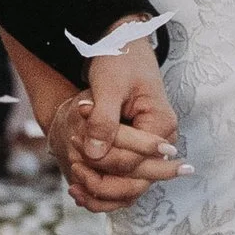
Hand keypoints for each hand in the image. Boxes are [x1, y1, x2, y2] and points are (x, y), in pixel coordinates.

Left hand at [55, 44, 182, 211]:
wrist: (121, 47)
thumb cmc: (117, 60)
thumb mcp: (109, 87)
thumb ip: (103, 120)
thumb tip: (94, 154)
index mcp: (162, 125)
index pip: (133, 159)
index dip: (102, 158)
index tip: (72, 143)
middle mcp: (163, 142)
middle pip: (134, 178)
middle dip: (102, 179)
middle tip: (71, 169)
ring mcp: (152, 149)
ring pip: (129, 183)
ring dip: (101, 187)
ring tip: (73, 183)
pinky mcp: (139, 150)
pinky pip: (123, 176)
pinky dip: (103, 182)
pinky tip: (79, 183)